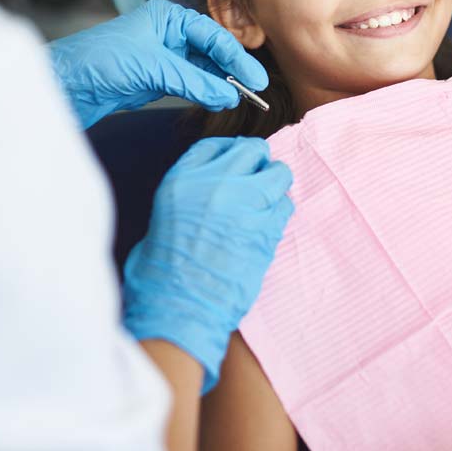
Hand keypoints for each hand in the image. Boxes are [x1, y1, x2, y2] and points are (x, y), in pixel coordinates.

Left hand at [49, 0, 267, 128]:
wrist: (66, 84)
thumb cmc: (98, 61)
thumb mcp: (152, 68)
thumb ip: (193, 82)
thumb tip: (227, 95)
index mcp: (166, 17)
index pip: (212, 35)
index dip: (236, 57)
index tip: (255, 78)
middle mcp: (167, 34)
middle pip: (211, 51)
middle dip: (232, 69)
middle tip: (255, 89)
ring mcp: (163, 57)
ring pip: (202, 70)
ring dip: (220, 83)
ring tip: (240, 98)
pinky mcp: (156, 79)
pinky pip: (190, 84)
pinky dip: (205, 93)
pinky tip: (218, 101)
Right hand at [121, 137, 293, 393]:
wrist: (180, 305)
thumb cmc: (165, 269)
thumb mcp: (166, 214)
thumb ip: (193, 189)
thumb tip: (217, 181)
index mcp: (184, 179)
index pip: (216, 145)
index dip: (232, 152)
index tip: (238, 161)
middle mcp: (217, 184)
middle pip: (253, 151)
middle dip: (257, 164)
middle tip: (256, 182)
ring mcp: (246, 204)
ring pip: (279, 173)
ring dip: (275, 186)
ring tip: (264, 205)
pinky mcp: (268, 228)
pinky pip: (286, 205)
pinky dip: (280, 212)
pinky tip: (267, 227)